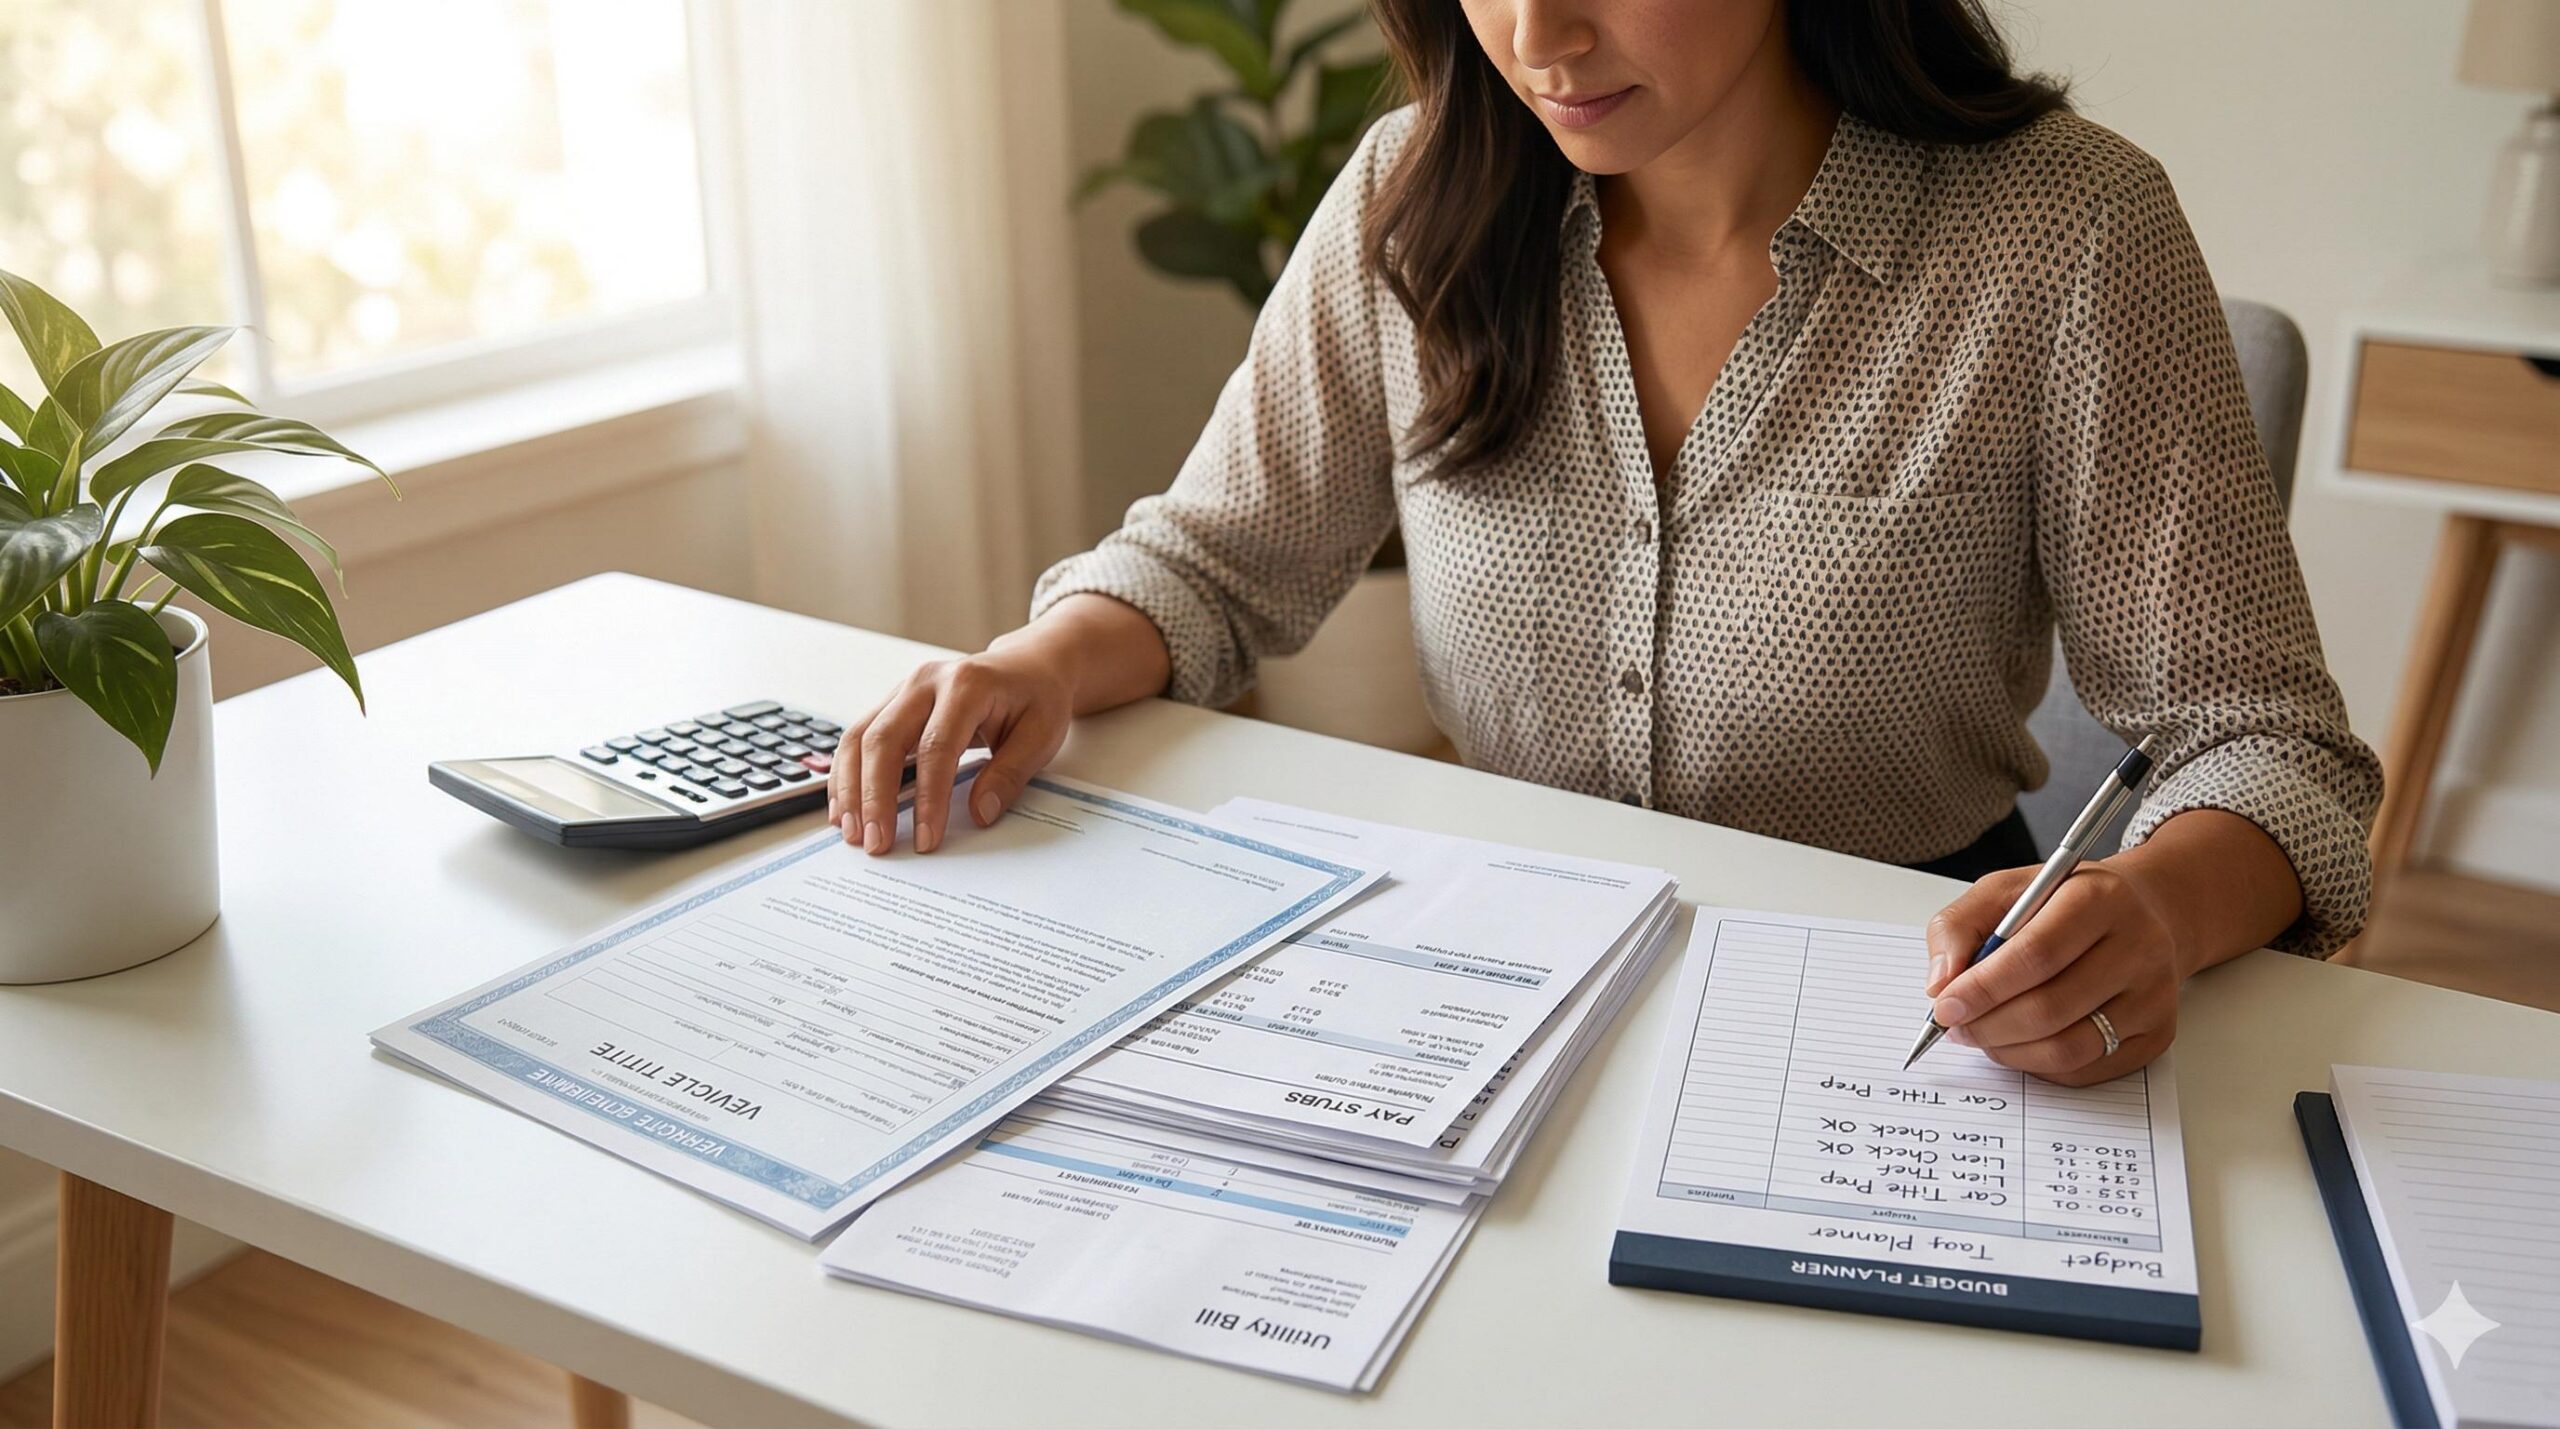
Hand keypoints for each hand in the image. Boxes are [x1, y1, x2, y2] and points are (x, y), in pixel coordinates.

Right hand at [827, 644, 1071, 855]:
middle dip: (874, 797)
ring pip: (859, 738)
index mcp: (967, 686)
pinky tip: (844, 808)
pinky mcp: (892, 704)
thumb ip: (1010, 774)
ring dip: (850, 789)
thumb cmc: (1035, 699)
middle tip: (876, 843)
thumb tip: (980, 814)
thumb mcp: (1041, 736)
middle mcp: (925, 682)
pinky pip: (858, 738)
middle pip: (884, 740)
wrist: (1026, 666)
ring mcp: (903, 691)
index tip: (926, 839)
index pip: (937, 747)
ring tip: (853, 833)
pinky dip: (846, 775)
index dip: (928, 798)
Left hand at [1922, 860, 2193, 1085]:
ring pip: (2069, 1048)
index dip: (1983, 988)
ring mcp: (2153, 995)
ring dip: (2010, 1051)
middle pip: (2051, 1008)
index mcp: (2098, 898)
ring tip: (1983, 1035)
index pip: (2035, 955)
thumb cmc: (2061, 903)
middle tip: (1956, 1027)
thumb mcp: (2003, 891)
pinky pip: (2087, 1070)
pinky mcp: (2157, 1033)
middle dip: (1989, 1026)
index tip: (1944, 1006)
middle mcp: (2138, 946)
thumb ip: (1959, 927)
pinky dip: (2039, 1065)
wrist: (2137, 914)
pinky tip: (2020, 1044)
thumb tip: (1941, 984)